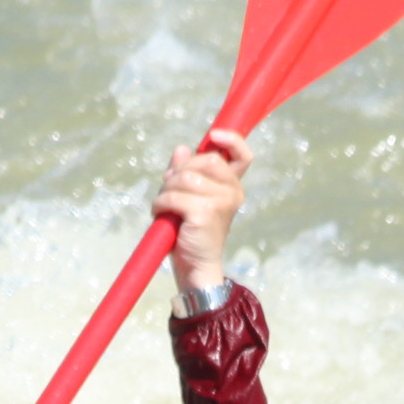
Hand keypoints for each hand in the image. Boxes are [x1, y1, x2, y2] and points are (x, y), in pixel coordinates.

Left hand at [156, 130, 249, 298]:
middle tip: (169, 186)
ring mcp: (221, 202)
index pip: (243, 154)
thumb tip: (182, 149)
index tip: (212, 135)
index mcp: (232, 186)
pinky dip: (161, 203)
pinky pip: (174, 195)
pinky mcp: (205, 213)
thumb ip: (187, 172)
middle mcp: (232, 192)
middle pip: (205, 159)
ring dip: (166, 189)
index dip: (231, 139)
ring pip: (185, 177)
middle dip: (180, 170)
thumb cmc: (192, 233)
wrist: (195, 267)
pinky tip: (161, 214)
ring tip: (163, 205)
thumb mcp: (189, 198)